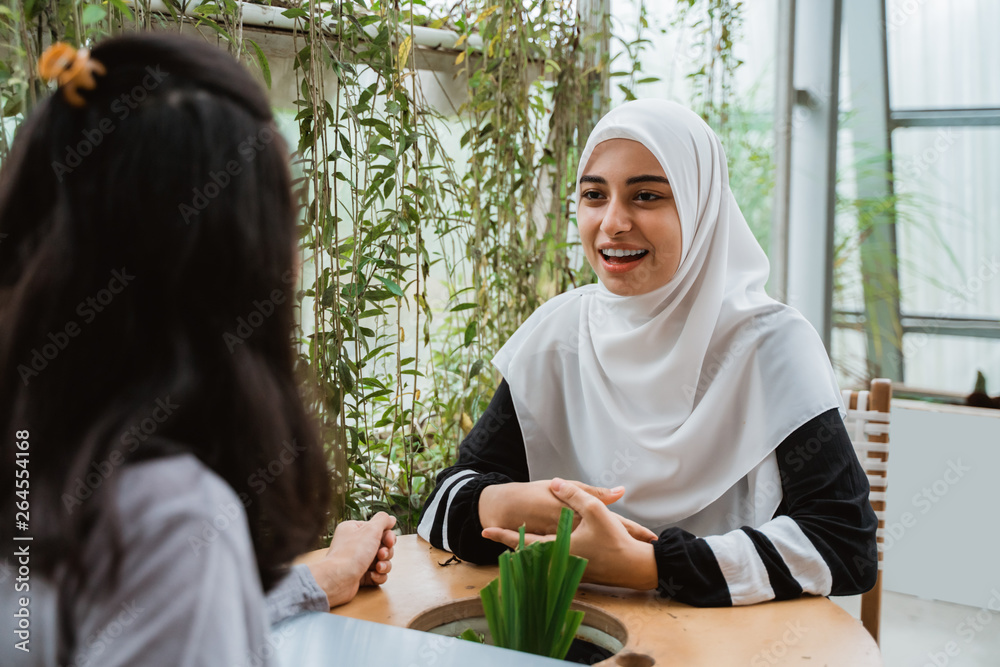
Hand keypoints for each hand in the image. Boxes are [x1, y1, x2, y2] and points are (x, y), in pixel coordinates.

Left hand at [307, 512, 396, 607]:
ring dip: (384, 564)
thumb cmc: (352, 553)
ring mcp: (357, 560)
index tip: (389, 542)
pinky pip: (377, 574)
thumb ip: (383, 520)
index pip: (378, 529)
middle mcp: (354, 544)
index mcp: (353, 529)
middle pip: (382, 545)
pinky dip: (378, 575)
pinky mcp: (359, 575)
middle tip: (381, 555)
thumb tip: (391, 518)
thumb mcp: (370, 530)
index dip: (388, 536)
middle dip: (386, 552)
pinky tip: (373, 576)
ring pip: (382, 561)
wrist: (337, 580)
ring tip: (378, 567)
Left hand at [482, 479, 657, 589]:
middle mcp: (559, 561)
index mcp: (559, 547)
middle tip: (491, 531)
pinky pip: (551, 561)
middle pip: (527, 552)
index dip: (503, 535)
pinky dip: (541, 553)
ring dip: (525, 547)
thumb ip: (573, 495)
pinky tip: (541, 545)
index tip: (485, 530)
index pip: (523, 541)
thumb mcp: (595, 511)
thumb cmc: (615, 540)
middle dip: (510, 541)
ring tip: (509, 538)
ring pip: (538, 557)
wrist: (634, 568)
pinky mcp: (575, 571)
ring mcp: (566, 568)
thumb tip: (554, 483)